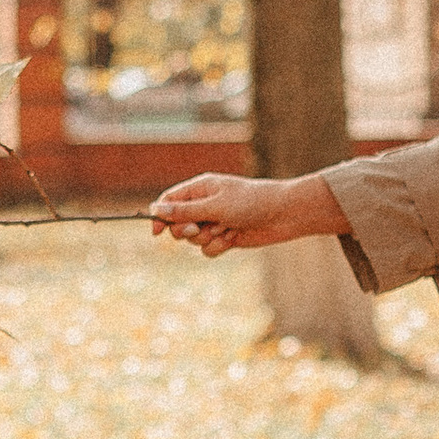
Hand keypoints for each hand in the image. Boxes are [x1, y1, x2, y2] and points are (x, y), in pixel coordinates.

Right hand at [149, 171, 346, 256]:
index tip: (157, 233)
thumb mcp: (214, 206)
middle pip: (178, 224)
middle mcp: (205, 205)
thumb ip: (185, 210)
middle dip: (186, 230)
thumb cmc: (250, 202)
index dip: (160, 216)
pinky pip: (208, 249)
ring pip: (193, 240)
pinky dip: (218, 247)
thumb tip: (155, 210)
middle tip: (199, 227)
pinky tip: (233, 238)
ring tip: (226, 229)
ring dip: (207, 238)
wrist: (283, 214)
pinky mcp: (225, 238)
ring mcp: (215, 222)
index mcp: (200, 188)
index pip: (169, 200)